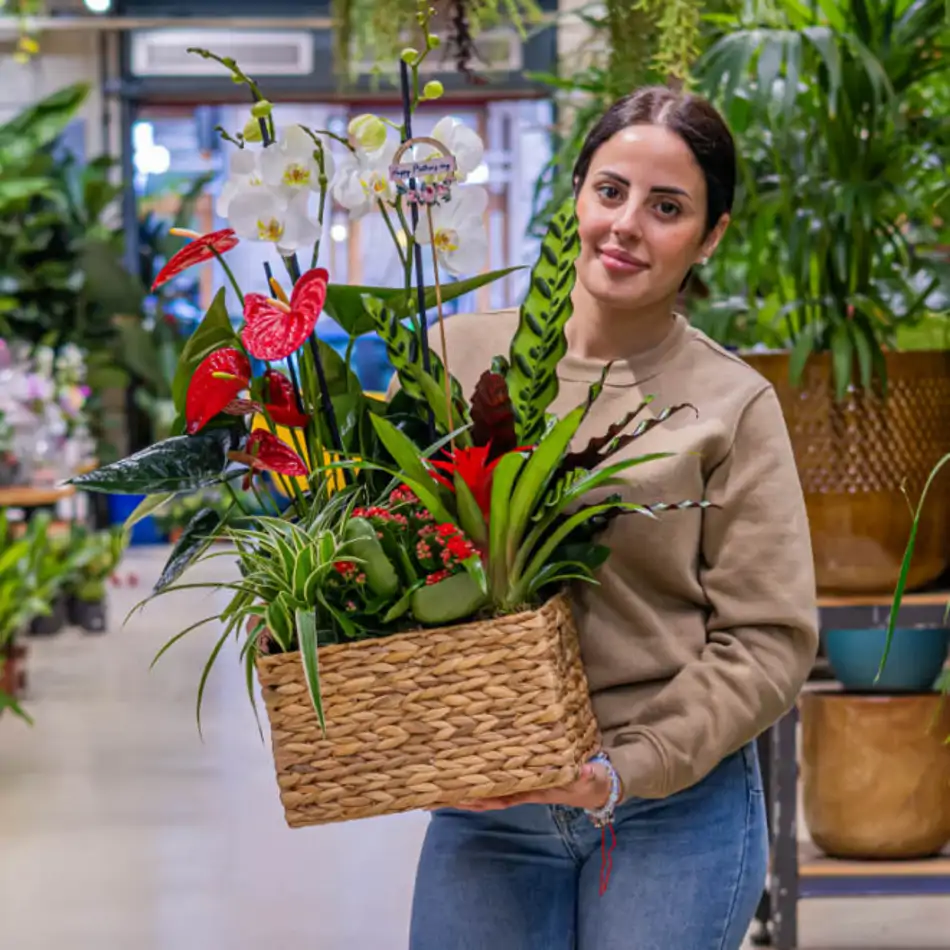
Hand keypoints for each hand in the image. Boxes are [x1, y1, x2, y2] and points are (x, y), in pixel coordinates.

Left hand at [454, 761, 611, 811]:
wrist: (596, 782)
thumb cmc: (591, 782)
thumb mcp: (591, 780)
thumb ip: (587, 776)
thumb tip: (582, 772)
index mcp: (533, 790)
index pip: (502, 797)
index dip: (481, 799)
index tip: (461, 797)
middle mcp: (522, 785)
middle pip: (487, 791)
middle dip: (464, 792)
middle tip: (436, 788)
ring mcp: (521, 776)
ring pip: (489, 780)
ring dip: (467, 780)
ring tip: (439, 776)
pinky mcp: (524, 765)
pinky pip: (498, 767)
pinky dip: (482, 766)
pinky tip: (464, 759)